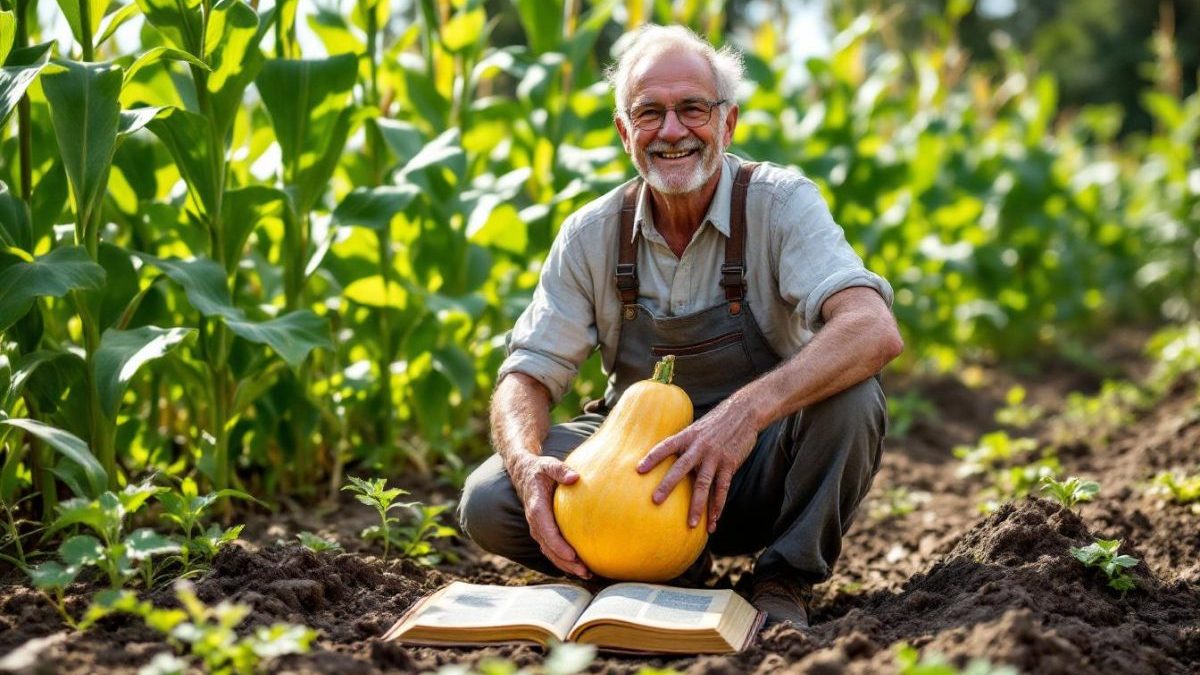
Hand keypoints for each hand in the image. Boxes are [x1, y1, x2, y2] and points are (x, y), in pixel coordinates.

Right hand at [508, 454, 591, 578]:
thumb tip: (575, 477)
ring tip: (586, 574)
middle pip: (549, 548)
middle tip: (585, 572)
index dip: (559, 546)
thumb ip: (560, 470)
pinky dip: (564, 560)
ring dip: (566, 566)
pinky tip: (580, 565)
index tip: (573, 556)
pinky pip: (552, 549)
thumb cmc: (539, 469)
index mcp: (536, 509)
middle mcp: (535, 522)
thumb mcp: (548, 464)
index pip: (547, 532)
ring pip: (550, 552)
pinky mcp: (542, 531)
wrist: (523, 473)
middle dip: (566, 563)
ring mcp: (537, 529)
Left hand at [636, 405, 757, 532]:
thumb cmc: (715, 423)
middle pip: (681, 468)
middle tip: (656, 501)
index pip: (666, 446)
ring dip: (698, 506)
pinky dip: (718, 505)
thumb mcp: (695, 428)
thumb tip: (666, 457)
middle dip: (668, 485)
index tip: (638, 470)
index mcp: (687, 436)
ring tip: (691, 524)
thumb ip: (683, 444)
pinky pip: (723, 488)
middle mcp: (699, 446)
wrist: (743, 413)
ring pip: (703, 484)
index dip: (652, 457)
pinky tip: (714, 519)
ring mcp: (715, 456)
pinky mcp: (730, 464)